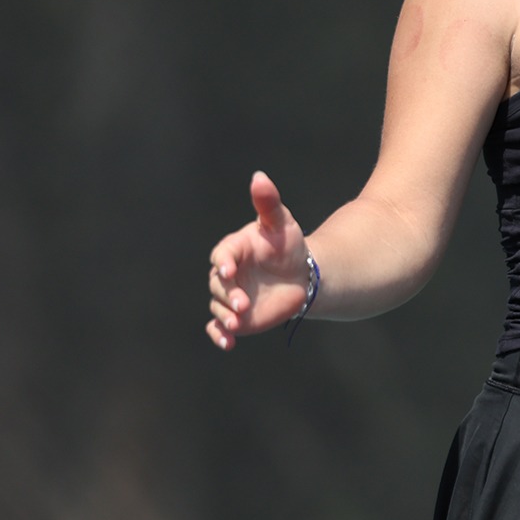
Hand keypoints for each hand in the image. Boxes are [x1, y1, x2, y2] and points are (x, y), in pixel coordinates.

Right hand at [205, 171, 310, 349]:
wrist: (301, 275)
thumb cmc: (289, 245)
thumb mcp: (282, 223)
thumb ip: (268, 203)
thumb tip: (259, 176)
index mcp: (234, 249)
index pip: (222, 255)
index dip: (224, 262)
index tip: (231, 270)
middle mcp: (227, 273)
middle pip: (218, 284)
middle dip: (227, 294)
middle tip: (242, 304)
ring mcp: (229, 295)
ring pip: (218, 306)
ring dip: (224, 316)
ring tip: (236, 324)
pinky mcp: (234, 316)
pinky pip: (219, 327)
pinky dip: (219, 335)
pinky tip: (228, 343)